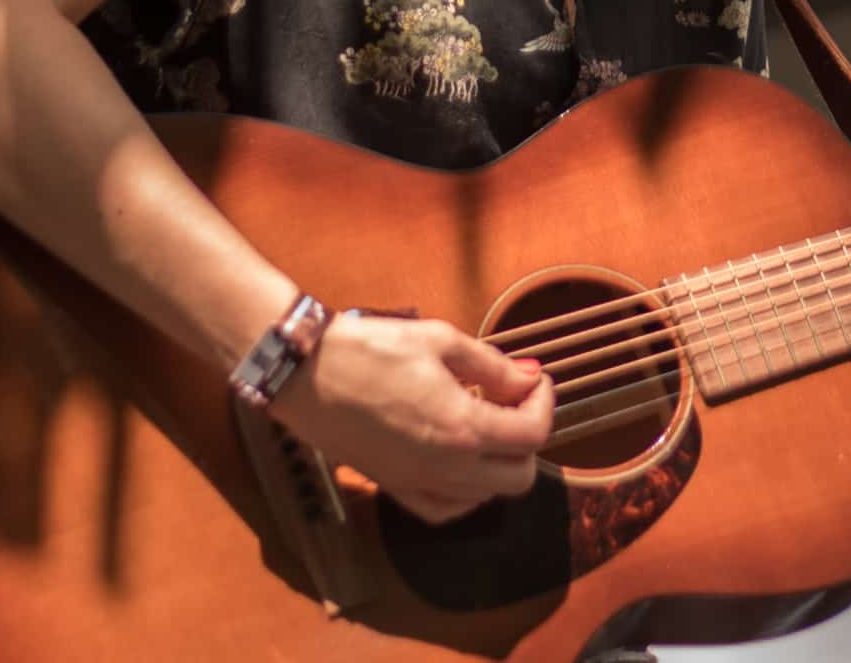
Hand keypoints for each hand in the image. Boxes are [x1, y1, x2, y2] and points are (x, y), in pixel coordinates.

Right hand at [270, 313, 554, 522]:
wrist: (306, 373)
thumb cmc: (369, 349)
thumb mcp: (439, 340)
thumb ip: (492, 365)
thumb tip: (527, 378)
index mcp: (463, 428)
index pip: (533, 433)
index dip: (544, 402)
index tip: (532, 380)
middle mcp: (446, 467)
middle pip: (520, 476)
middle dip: (527, 438)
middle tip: (513, 402)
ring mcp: (418, 483)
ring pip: (485, 497)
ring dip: (498, 464)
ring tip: (483, 423)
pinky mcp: (393, 487)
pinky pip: (444, 510)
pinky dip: (464, 494)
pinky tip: (459, 463)